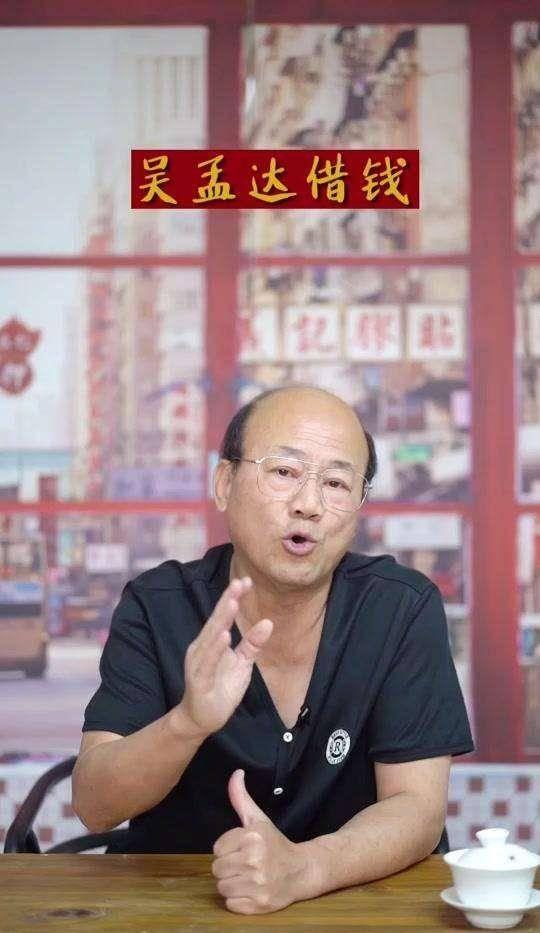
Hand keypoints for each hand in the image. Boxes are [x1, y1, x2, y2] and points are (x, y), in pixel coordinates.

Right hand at [178, 578, 272, 737]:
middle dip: (227, 601)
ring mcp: (199, 663)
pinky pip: (208, 663)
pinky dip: (215, 649)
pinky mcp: (199, 680)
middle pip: (216, 621)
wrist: (201, 719)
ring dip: (221, 619)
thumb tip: (268, 622)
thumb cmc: (221, 687)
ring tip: (232, 602)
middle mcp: (202, 648)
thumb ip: (252, 644)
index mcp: (211, 641)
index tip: (246, 580)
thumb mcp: (242, 664)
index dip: (232, 597)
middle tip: (239, 582)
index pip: (223, 616)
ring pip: (210, 638)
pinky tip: (224, 636)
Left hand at [212, 769, 309, 913]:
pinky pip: (231, 904)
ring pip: (222, 887)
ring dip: (232, 884)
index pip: (217, 849)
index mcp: (252, 837)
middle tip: (245, 864)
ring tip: (248, 877)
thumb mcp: (259, 819)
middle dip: (229, 867)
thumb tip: (236, 773)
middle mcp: (254, 860)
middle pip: (217, 869)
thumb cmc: (275, 844)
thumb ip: (241, 798)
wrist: (301, 870)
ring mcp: (257, 885)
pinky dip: (238, 901)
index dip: (228, 850)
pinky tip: (252, 891)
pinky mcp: (258, 905)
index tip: (243, 849)